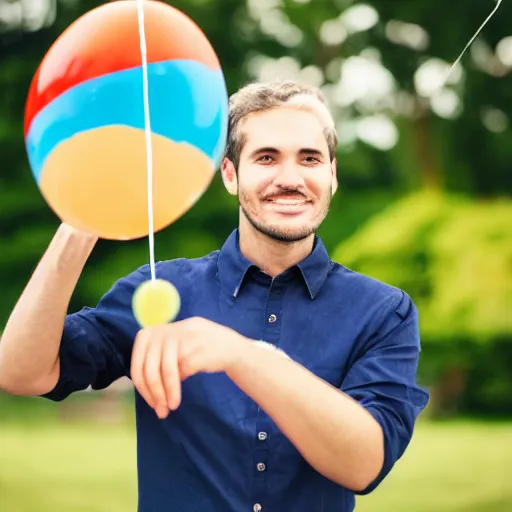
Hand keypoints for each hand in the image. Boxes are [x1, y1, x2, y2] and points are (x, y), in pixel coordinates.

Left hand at [130, 317, 248, 418]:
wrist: (231, 347)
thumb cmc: (200, 349)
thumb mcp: (175, 344)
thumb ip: (157, 354)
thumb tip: (142, 383)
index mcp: (157, 329)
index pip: (138, 360)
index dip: (141, 385)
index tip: (150, 400)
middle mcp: (167, 331)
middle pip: (150, 368)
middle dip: (153, 393)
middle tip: (159, 411)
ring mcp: (181, 339)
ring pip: (165, 372)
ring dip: (166, 394)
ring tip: (169, 408)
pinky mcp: (194, 349)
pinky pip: (180, 374)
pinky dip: (177, 388)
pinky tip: (179, 395)